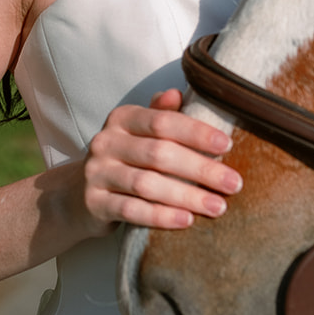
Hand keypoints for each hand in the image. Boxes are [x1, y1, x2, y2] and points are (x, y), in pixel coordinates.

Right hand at [82, 87, 242, 231]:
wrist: (79, 194)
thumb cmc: (124, 159)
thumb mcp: (139, 133)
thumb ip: (160, 114)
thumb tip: (178, 93)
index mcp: (122, 118)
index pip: (163, 121)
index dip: (196, 132)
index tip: (228, 145)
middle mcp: (106, 142)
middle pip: (159, 154)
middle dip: (201, 169)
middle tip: (233, 183)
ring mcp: (97, 173)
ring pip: (147, 184)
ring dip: (187, 196)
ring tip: (218, 206)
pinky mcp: (94, 203)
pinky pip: (132, 210)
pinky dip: (161, 217)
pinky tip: (187, 221)